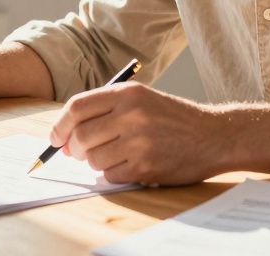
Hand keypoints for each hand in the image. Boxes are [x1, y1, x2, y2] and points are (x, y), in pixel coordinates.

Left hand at [48, 82, 226, 184]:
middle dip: (73, 148)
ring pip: (93, 158)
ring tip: (111, 156)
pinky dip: (112, 174)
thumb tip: (66, 136)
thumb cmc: (173, 118)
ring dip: (94, 162)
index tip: (55, 137)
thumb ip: (106, 110)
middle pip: (80, 135)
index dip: (59, 125)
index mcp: (128, 94)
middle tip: (78, 152)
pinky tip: (127, 165)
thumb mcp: (142, 99)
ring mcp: (139, 142)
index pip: (77, 107)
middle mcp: (132, 115)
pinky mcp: (146, 167)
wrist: (214, 136)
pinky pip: (111, 175)